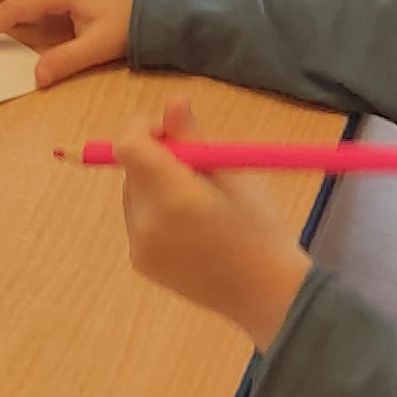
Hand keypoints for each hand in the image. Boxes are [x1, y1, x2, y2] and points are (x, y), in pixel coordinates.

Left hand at [110, 97, 308, 347]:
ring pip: (132, 194)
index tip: (172, 131)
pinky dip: (155, 212)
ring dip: (154, 185)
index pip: (129, 145)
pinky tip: (191, 227)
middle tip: (197, 167)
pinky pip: (137, 220)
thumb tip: (173, 101)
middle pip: (131, 168)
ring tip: (199, 202)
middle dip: (155, 157)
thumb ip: (195, 138)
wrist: (267, 295)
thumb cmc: (261, 230)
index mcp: (174, 196)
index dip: (145, 129)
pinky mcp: (140, 263)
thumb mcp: (235, 174)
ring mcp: (140, 246)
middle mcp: (147, 222)